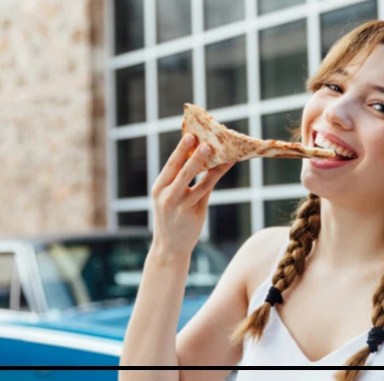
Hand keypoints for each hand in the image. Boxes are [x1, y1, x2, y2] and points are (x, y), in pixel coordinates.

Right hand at [150, 133, 234, 259]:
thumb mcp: (166, 198)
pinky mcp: (195, 213)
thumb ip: (178, 180)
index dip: (180, 150)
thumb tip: (197, 155)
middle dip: (194, 156)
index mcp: (158, 189)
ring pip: (199, 182)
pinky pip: (207, 191)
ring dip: (210, 166)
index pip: (170, 166)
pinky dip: (216, 176)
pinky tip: (225, 165)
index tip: (190, 135)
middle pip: (183, 172)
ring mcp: (182, 207)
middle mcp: (168, 197)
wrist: (170, 247)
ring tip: (219, 152)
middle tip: (204, 141)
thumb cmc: (170, 217)